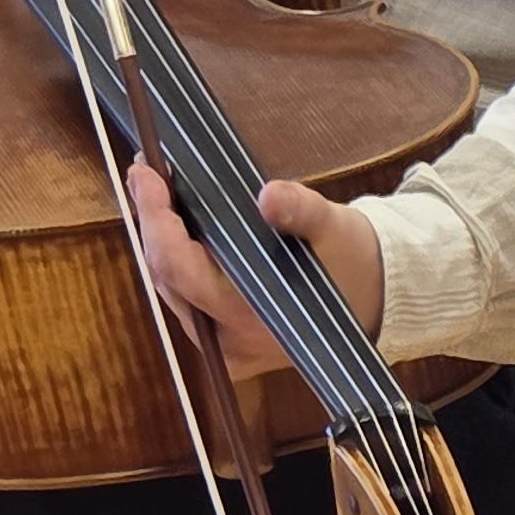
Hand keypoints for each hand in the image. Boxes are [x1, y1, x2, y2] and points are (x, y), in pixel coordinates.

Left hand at [123, 159, 384, 381]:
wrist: (369, 296)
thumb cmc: (349, 261)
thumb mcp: (334, 229)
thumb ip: (301, 212)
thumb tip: (269, 195)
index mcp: (256, 321)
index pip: (183, 272)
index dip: (157, 222)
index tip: (145, 174)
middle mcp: (229, 342)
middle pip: (167, 277)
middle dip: (152, 222)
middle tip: (145, 170)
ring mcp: (218, 344)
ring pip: (168, 284)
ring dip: (158, 235)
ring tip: (152, 185)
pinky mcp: (216, 336)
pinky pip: (180, 290)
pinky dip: (172, 251)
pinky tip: (168, 216)